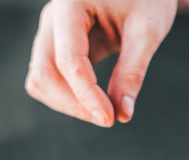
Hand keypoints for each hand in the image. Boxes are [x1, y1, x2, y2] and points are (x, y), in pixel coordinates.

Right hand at [25, 0, 176, 126]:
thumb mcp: (147, 31)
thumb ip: (132, 72)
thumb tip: (123, 114)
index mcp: (71, 3)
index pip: (69, 60)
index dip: (86, 95)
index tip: (110, 119)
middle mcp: (54, 17)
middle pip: (43, 73)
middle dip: (73, 103)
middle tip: (109, 118)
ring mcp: (52, 31)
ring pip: (41, 79)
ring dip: (68, 103)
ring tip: (105, 110)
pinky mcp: (58, 45)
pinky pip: (51, 78)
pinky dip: (69, 96)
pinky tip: (98, 101)